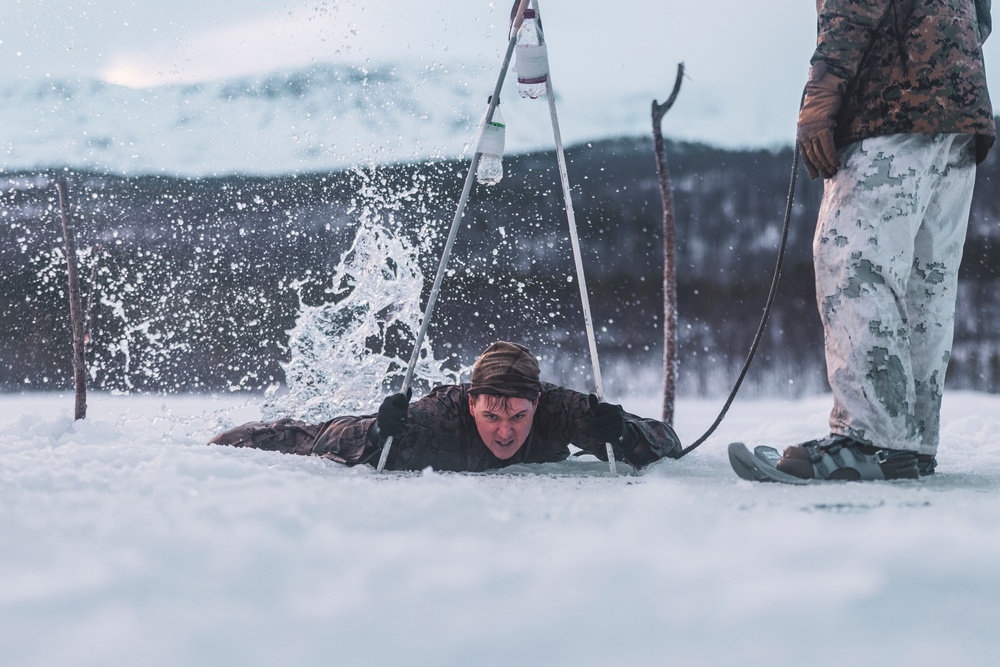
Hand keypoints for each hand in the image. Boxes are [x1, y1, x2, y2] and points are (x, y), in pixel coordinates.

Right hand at [376, 389, 411, 439]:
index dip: (405, 403)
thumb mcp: (399, 403)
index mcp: (389, 399)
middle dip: (404, 416)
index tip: (404, 407)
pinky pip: (395, 432)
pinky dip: (398, 432)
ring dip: (403, 426)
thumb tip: (409, 388)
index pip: (401, 397)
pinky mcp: (381, 427)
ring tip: (402, 426)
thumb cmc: (394, 411)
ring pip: (399, 424)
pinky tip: (396, 430)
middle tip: (404, 418)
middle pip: (402, 413)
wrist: (382, 422)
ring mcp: (381, 417)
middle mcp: (384, 407)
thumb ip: (405, 396)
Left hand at [589, 394, 625, 444]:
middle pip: (594, 421)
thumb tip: (591, 394)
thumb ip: (595, 404)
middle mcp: (616, 416)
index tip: (600, 415)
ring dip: (597, 432)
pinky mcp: (616, 435)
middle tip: (601, 425)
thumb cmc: (609, 419)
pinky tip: (605, 436)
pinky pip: (600, 438)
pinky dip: (600, 438)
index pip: (596, 408)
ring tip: (603, 430)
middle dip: (594, 424)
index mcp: (613, 408)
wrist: (622, 432)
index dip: (595, 413)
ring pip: (597, 431)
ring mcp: (617, 426)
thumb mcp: (603, 411)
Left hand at [797, 62, 846, 179]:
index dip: (810, 166)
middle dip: (820, 167)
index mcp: (801, 132)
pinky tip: (836, 163)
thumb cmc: (822, 101)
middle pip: (812, 156)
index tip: (815, 175)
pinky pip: (827, 146)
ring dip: (827, 164)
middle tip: (828, 175)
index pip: (804, 154)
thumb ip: (816, 129)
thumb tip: (820, 141)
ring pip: (820, 153)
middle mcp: (805, 133)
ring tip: (833, 172)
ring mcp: (813, 131)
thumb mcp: (816, 118)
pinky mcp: (823, 127)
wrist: (824, 87)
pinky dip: (832, 156)